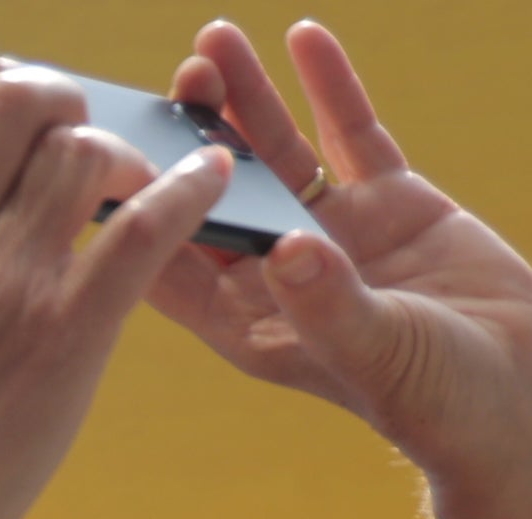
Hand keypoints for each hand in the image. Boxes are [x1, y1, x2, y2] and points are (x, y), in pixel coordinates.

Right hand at [0, 46, 231, 518]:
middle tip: (76, 125)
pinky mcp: (68, 333)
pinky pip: (147, 228)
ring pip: (81, 151)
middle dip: (56, 94)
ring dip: (120, 148)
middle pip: (9, 100)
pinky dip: (190, 189)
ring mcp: (4, 285)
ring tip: (129, 178)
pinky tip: (209, 180)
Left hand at [150, 20, 531, 495]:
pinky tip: (302, 38)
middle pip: (218, 194)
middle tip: (175, 81)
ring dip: (246, 99)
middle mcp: (277, 272)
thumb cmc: (436, 399)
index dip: (141, 212)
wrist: (521, 391)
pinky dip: (328, 87)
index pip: (172, 265)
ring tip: (213, 42)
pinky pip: (350, 133)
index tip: (110, 159)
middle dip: (191, 138)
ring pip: (275, 154)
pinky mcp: (389, 201)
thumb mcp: (376, 352)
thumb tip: (287, 248)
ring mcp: (331, 231)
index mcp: (249, 322)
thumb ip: (329, 302)